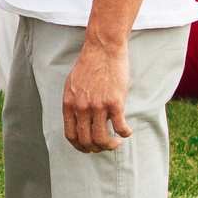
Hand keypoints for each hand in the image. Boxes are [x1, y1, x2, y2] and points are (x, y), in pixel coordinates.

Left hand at [63, 34, 133, 152]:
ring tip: (117, 141)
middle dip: (97, 148)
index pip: (71, 136)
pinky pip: (120, 127)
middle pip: (87, 141)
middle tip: (106, 145)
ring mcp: (98, 106)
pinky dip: (125, 133)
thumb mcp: (73, 85)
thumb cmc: (89, 64)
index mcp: (69, 104)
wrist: (103, 48)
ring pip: (102, 138)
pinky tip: (127, 131)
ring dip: (111, 145)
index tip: (89, 149)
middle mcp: (81, 108)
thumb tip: (78, 120)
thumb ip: (74, 103)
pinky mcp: (114, 102)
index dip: (80, 147)